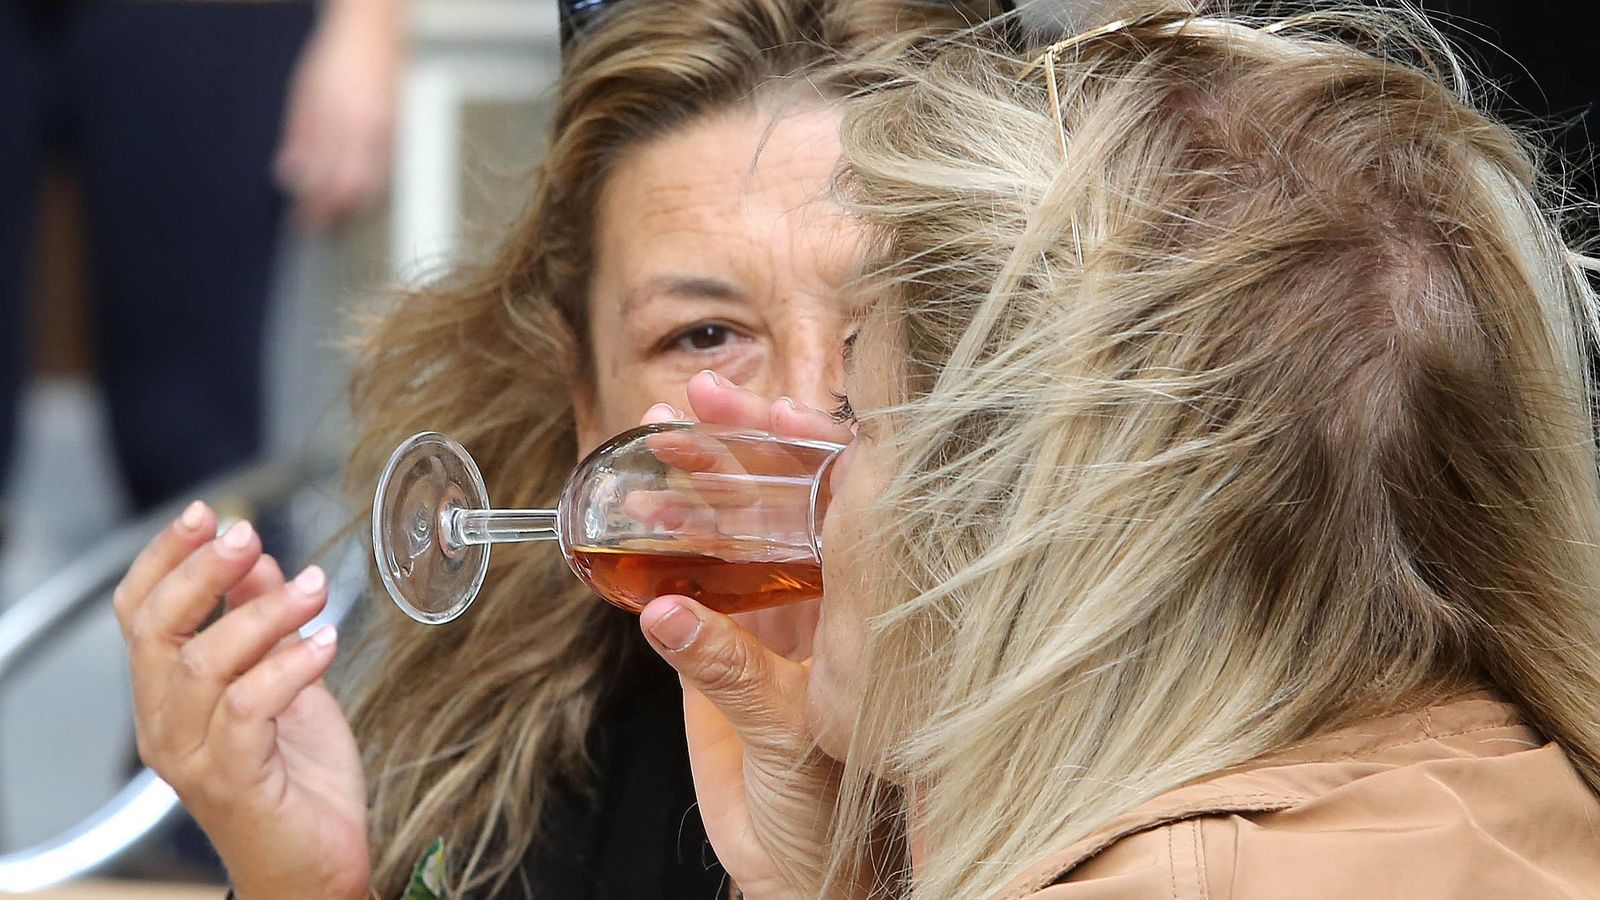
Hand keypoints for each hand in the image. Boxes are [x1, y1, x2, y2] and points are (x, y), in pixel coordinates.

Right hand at [114, 504, 369, 899]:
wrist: (316, 865)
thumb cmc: (298, 779)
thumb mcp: (286, 681)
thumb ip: (265, 624)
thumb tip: (259, 558)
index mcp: (166, 696)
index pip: (139, 615)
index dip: (166, 559)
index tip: (207, 514)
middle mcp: (164, 725)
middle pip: (157, 631)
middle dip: (201, 573)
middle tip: (248, 536)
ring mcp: (192, 756)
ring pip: (203, 664)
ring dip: (261, 614)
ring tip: (313, 588)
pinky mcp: (232, 780)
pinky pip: (249, 706)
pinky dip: (289, 667)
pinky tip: (327, 645)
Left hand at [275, 0, 403, 231]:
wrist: (372, 34)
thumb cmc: (333, 60)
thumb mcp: (302, 96)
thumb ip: (299, 139)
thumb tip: (289, 177)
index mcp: (340, 123)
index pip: (325, 183)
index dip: (313, 209)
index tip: (301, 222)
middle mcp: (369, 134)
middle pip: (353, 194)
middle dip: (335, 217)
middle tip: (318, 228)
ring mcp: (388, 136)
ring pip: (375, 190)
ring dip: (355, 209)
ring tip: (337, 216)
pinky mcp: (399, 136)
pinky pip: (387, 176)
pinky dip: (371, 192)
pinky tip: (358, 194)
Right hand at [639, 372, 859, 899]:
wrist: (804, 864)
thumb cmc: (833, 799)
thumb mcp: (789, 728)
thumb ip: (730, 670)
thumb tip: (665, 613)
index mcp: (858, 598)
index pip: (838, 494)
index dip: (799, 440)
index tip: (760, 400)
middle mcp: (819, 596)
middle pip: (775, 497)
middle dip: (730, 446)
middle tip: (683, 406)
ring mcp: (772, 616)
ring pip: (733, 533)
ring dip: (692, 491)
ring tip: (649, 450)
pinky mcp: (729, 646)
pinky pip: (698, 584)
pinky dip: (666, 553)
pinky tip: (635, 529)